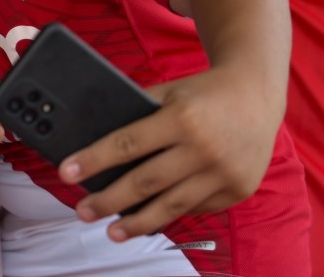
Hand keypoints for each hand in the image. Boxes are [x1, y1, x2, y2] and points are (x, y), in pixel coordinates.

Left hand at [59, 63, 281, 240]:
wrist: (256, 95)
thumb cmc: (202, 93)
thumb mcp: (168, 92)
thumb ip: (138, 113)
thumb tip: (96, 141)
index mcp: (181, 118)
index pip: (128, 143)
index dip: (94, 160)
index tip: (66, 173)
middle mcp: (204, 148)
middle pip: (145, 182)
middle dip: (109, 200)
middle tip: (82, 211)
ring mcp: (224, 173)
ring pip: (171, 206)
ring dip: (137, 223)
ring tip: (112, 232)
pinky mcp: (238, 190)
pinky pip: (195, 208)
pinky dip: (170, 215)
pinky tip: (149, 220)